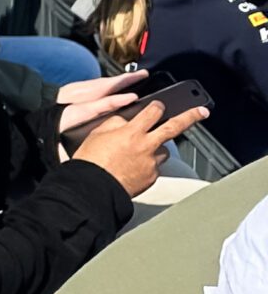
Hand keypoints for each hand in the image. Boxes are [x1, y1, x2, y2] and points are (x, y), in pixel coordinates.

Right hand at [72, 98, 207, 198]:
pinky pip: (155, 167)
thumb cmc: (91, 162)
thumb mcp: (96, 134)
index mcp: (132, 132)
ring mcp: (152, 163)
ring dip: (158, 148)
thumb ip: (115, 123)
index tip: (161, 104)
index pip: (153, 111)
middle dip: (190, 116)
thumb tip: (126, 119)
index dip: (157, 105)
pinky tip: (134, 167)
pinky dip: (148, 165)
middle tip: (202, 112)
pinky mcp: (152, 177)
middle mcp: (147, 146)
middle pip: (174, 127)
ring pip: (164, 150)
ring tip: (141, 152)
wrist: (94, 188)